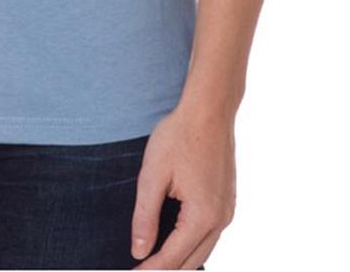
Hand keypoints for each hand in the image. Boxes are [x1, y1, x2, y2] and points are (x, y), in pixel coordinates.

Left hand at [130, 103, 235, 268]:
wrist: (209, 110)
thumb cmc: (179, 137)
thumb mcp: (153, 175)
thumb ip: (145, 217)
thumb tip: (138, 251)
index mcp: (202, 216)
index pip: (172, 258)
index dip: (149, 271)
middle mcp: (221, 219)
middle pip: (191, 262)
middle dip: (165, 270)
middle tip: (139, 271)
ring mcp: (227, 211)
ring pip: (203, 251)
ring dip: (179, 260)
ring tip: (154, 262)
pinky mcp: (227, 201)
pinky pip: (210, 235)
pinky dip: (191, 245)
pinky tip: (174, 241)